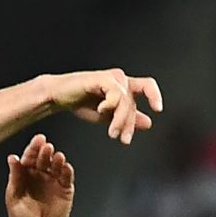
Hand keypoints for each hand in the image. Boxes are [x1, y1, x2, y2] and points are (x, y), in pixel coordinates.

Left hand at [5, 135, 74, 216]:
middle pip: (44, 159)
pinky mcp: (64, 191)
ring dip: (57, 160)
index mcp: (27, 172)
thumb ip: (15, 176)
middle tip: (47, 146)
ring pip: (57, 166)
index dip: (34, 147)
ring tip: (57, 156)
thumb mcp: (14, 194)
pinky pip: (66, 179)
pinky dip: (67, 172)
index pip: (31, 156)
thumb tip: (12, 157)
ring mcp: (53, 181)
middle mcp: (41, 174)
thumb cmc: (19, 214)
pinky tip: (66, 167)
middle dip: (45, 152)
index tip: (38, 138)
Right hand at [47, 69, 162, 143]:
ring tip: (111, 132)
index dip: (155, 95)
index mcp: (123, 87)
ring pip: (125, 100)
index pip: (146, 86)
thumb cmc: (81, 102)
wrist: (58, 95)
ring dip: (120, 119)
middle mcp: (119, 79)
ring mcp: (110, 77)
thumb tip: (149, 122)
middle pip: (133, 102)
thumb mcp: (108, 116)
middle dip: (129, 123)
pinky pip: (115, 93)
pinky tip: (101, 110)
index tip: (157, 110)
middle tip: (123, 139)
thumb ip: (127, 118)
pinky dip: (110, 105)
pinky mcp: (101, 78)